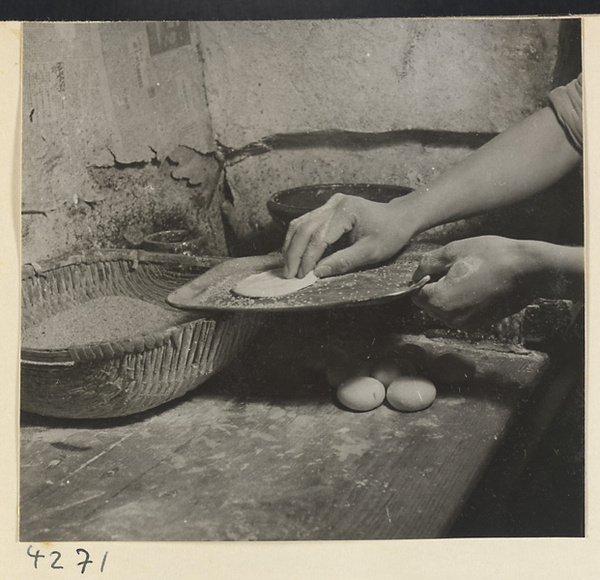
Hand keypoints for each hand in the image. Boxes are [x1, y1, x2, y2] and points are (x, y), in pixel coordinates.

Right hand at [282, 193, 416, 278]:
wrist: (399, 218)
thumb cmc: (390, 234)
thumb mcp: (371, 252)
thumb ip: (344, 261)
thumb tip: (318, 273)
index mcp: (346, 210)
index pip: (319, 236)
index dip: (308, 258)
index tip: (302, 276)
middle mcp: (334, 203)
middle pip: (304, 228)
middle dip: (293, 253)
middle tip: (288, 275)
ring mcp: (329, 204)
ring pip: (300, 224)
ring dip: (291, 247)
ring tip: (288, 268)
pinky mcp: (327, 209)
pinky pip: (305, 223)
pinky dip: (296, 240)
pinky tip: (293, 255)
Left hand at [411, 236, 539, 328]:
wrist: (529, 270)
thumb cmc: (492, 257)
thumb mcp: (453, 251)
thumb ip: (427, 263)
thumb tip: (417, 273)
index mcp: (440, 300)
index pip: (416, 293)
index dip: (423, 279)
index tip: (435, 268)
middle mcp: (450, 318)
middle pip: (428, 303)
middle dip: (435, 288)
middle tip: (454, 270)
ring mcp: (465, 324)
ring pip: (443, 310)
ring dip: (448, 295)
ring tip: (467, 277)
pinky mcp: (478, 324)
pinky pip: (459, 314)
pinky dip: (461, 302)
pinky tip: (476, 286)